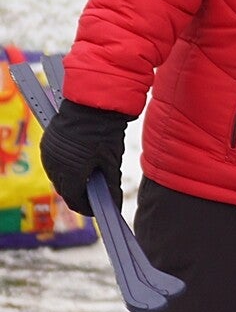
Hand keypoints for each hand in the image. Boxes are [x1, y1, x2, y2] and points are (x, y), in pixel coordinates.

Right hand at [39, 98, 134, 216]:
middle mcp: (54, 165)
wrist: (93, 102)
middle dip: (81, 195)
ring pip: (59, 177)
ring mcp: (48, 154)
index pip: (75, 199)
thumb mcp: (111, 159)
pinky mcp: (47, 144)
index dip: (88, 207)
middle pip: (66, 189)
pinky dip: (66, 169)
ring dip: (73, 182)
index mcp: (70, 171)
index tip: (101, 209)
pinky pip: (54, 164)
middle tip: (98, 197)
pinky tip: (81, 166)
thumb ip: (110, 183)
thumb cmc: (104, 130)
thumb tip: (113, 201)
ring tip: (91, 181)